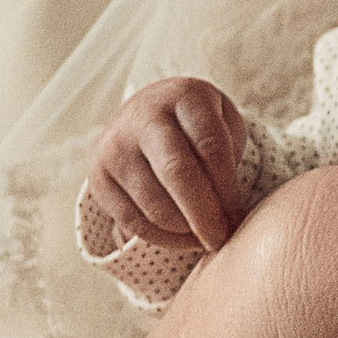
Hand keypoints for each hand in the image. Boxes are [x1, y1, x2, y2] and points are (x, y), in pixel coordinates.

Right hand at [86, 77, 249, 254]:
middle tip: (220, 240)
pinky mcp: (99, 176)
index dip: (228, 189)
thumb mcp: (222, 123)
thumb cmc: (196, 126)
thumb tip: (226, 214)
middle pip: (177, 173)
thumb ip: (229, 157)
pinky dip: (161, 239)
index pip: (210, 146)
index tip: (239, 218)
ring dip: (184, 232)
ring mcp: (116, 146)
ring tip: (205, 238)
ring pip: (154, 204)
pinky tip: (182, 240)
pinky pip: (131, 220)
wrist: (146, 112)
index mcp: (185, 98)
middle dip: (204, 216)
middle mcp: (144, 117)